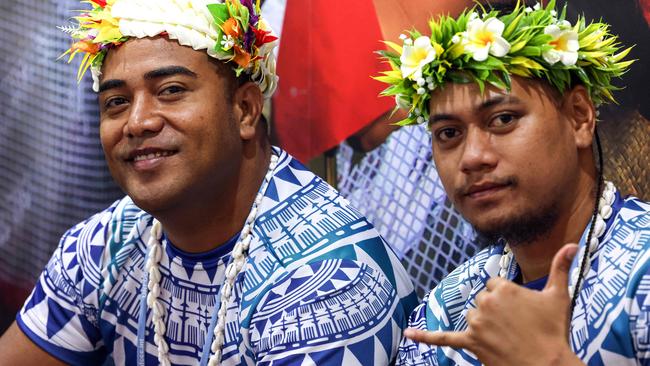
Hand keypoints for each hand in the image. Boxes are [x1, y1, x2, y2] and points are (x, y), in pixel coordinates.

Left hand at [404, 244, 584, 365]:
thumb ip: (561, 267)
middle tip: (517, 326)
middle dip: (496, 311)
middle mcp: (486, 302)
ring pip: (472, 316)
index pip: (494, 284)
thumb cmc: (554, 331)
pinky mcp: (471, 342)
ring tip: (506, 336)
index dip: (507, 297)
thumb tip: (573, 244)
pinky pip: (444, 338)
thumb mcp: (558, 296)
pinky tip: (408, 335)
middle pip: (482, 300)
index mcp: (503, 288)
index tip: (521, 310)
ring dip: (483, 324)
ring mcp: (476, 323)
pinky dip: (425, 337)